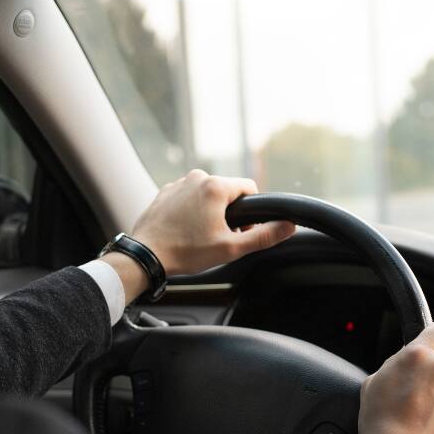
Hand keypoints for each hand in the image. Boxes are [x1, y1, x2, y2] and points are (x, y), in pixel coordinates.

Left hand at [129, 170, 295, 275]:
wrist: (146, 255)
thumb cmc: (186, 252)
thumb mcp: (230, 248)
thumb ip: (263, 236)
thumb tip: (288, 226)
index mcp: (215, 186)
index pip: (249, 188)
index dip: (251, 212)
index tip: (240, 231)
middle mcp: (197, 177)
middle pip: (228, 192)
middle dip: (230, 213)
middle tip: (219, 237)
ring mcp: (179, 183)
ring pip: (208, 194)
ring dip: (211, 212)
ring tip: (200, 236)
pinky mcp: (165, 192)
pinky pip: (189, 197)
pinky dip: (192, 211)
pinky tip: (185, 231)